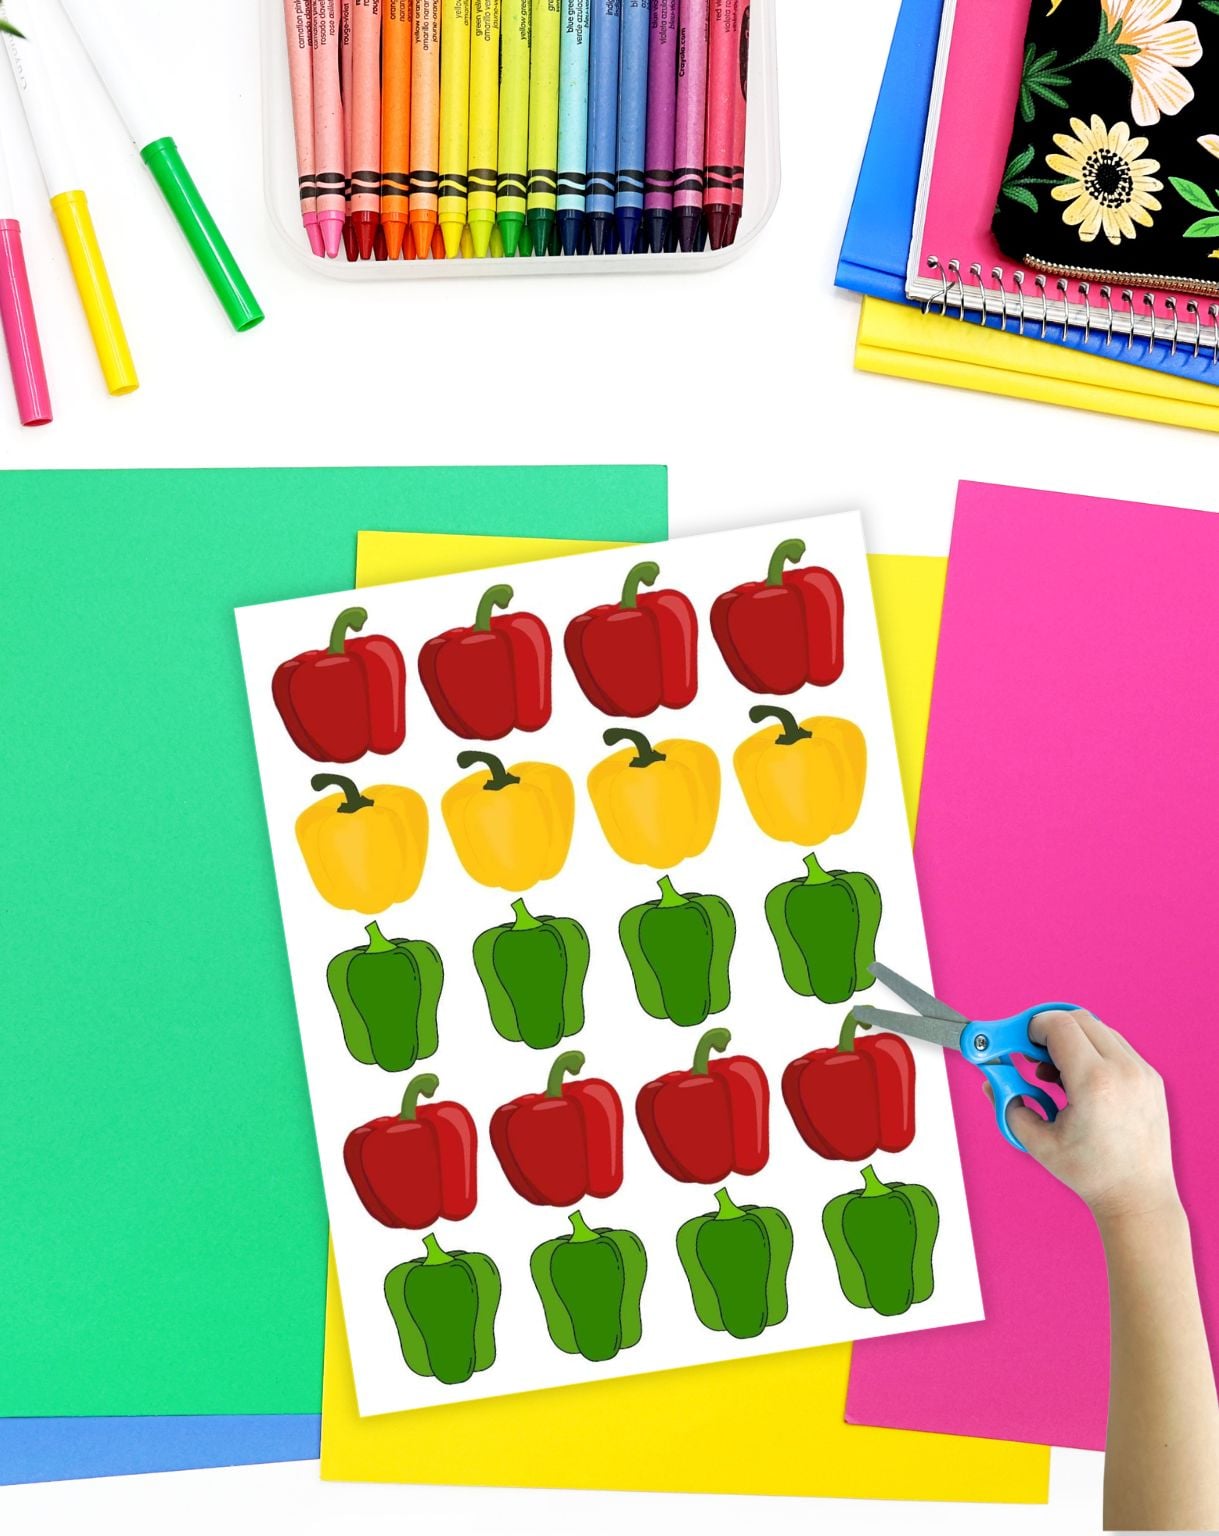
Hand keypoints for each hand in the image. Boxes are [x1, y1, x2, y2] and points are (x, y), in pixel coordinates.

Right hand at [1000, 1009, 1179, 1226]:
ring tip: (1052, 1074)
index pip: (1059, 1025)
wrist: (1138, 1196)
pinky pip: (1116, 1046)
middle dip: (1047, 1030)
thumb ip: (1008, 1104)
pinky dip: (1091, 1051)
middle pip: (1078, 1019)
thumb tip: (990, 1080)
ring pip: (1098, 1029)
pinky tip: (1076, 1080)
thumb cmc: (1092, 1175)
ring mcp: (1142, 1072)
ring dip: (1070, 1040)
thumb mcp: (1037, 1142)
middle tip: (1028, 1053)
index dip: (1030, 1027)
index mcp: (1095, 1084)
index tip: (1015, 1042)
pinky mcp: (1151, 1078)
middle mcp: (1124, 1071)